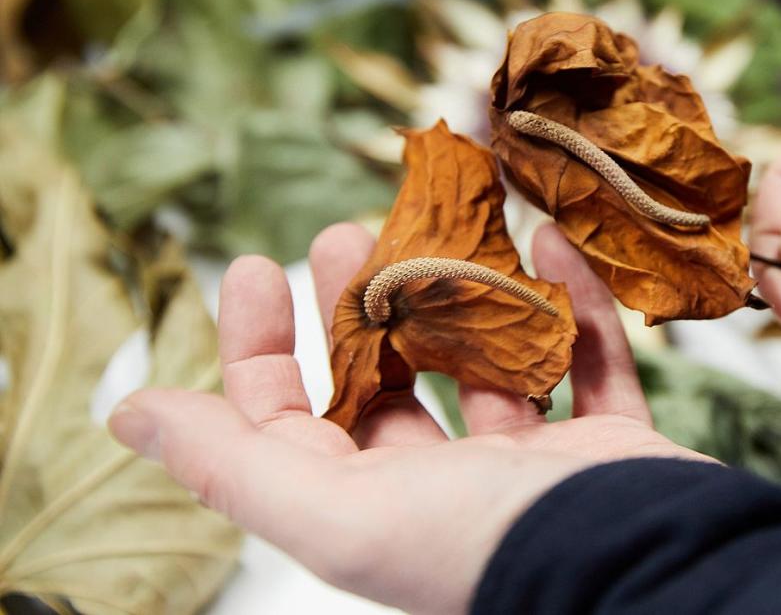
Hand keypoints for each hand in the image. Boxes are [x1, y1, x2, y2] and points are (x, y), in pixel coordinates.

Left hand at [108, 223, 701, 613]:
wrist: (647, 566)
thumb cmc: (486, 545)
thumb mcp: (339, 513)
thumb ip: (234, 465)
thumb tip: (127, 414)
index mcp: (373, 507)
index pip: (290, 420)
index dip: (258, 346)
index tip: (253, 264)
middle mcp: (447, 486)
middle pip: (390, 379)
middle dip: (363, 301)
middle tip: (348, 229)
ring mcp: (535, 465)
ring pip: (494, 361)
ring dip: (475, 292)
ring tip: (452, 219)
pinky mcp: (611, 444)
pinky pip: (593, 360)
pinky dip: (579, 303)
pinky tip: (553, 244)